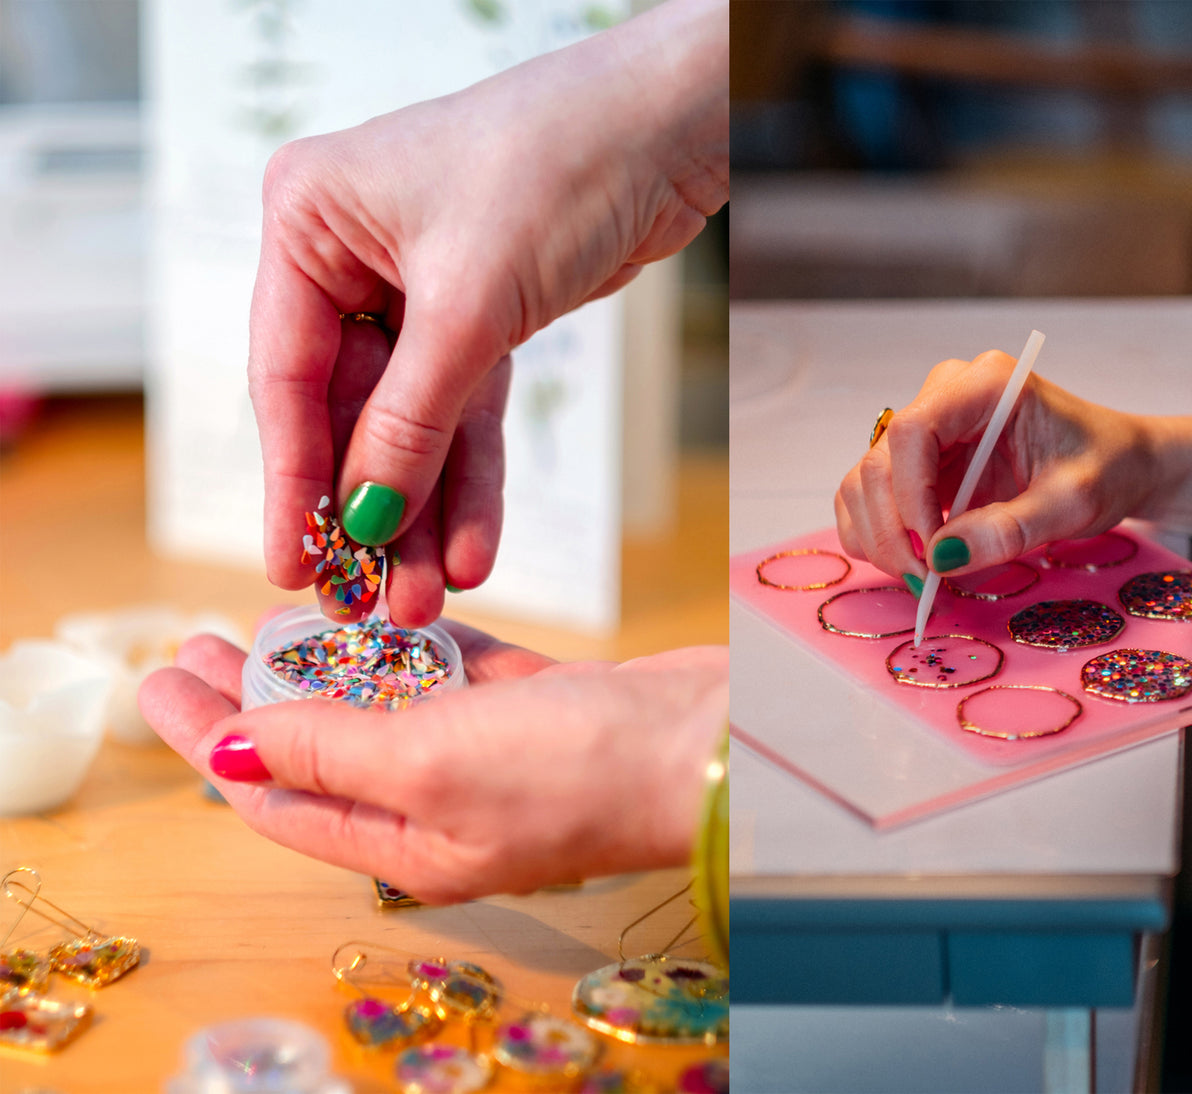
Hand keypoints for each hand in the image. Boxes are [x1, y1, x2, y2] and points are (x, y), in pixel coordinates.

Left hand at [138, 622, 727, 901]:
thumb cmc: (577, 772)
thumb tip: (228, 754)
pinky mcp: (534, 704)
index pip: (278, 797)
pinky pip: (451, 671)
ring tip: (274, 616)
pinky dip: (411, 642)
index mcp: (405, 844)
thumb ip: (330, 755)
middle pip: (320, 749)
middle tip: (195, 641)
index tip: (157, 682)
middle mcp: (440, 805)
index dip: (211, 742)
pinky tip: (379, 610)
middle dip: (254, 699)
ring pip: (383, 705)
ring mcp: (489, 753)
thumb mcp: (430, 766)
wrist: (708, 743)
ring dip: (329, 665)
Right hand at [249, 0, 726, 625]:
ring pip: (410, 425)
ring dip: (422, 513)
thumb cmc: (554, 168)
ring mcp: (415, 291)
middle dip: (370, 511)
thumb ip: (412, 420)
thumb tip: (368, 519)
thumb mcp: (469, 305)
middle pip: (347, 412)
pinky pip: (465, 416)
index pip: (285, 374)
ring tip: (424, 598)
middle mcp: (351, 256)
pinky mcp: (480, 318)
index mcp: (309, 221)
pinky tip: (473, 547)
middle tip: (367, 603)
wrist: (667, 130)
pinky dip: (472, 479)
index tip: (292, 564)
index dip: (293, 480)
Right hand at [835, 351, 1157, 580]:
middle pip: (879, 461)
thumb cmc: (1107, 466)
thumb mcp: (1074, 502)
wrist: (1118, 462)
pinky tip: (909, 561)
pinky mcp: (916, 461)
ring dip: (878, 537)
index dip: (911, 496)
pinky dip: (874, 535)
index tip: (936, 551)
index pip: (913, 430)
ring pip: (864, 482)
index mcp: (986, 385)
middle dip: (892, 530)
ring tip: (922, 577)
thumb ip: (1013, 528)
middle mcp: (944, 396)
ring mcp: (925, 427)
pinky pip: (869, 496)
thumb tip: (944, 558)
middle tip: (924, 581)